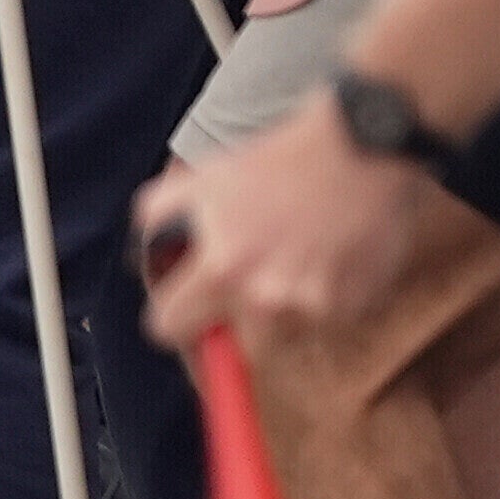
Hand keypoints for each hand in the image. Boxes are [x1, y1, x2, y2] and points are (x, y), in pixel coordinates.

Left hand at [132, 87, 426, 346]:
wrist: (359, 149)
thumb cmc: (281, 159)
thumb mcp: (205, 177)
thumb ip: (161, 215)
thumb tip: (140, 253)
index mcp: (218, 270)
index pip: (168, 328)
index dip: (172, 319)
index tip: (183, 313)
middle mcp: (263, 300)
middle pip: (237, 349)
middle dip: (237, 324)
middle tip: (248, 287)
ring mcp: (311, 310)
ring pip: (284, 338)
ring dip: (284, 314)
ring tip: (291, 263)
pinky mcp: (352, 310)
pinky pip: (325, 324)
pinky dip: (323, 302)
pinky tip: (325, 260)